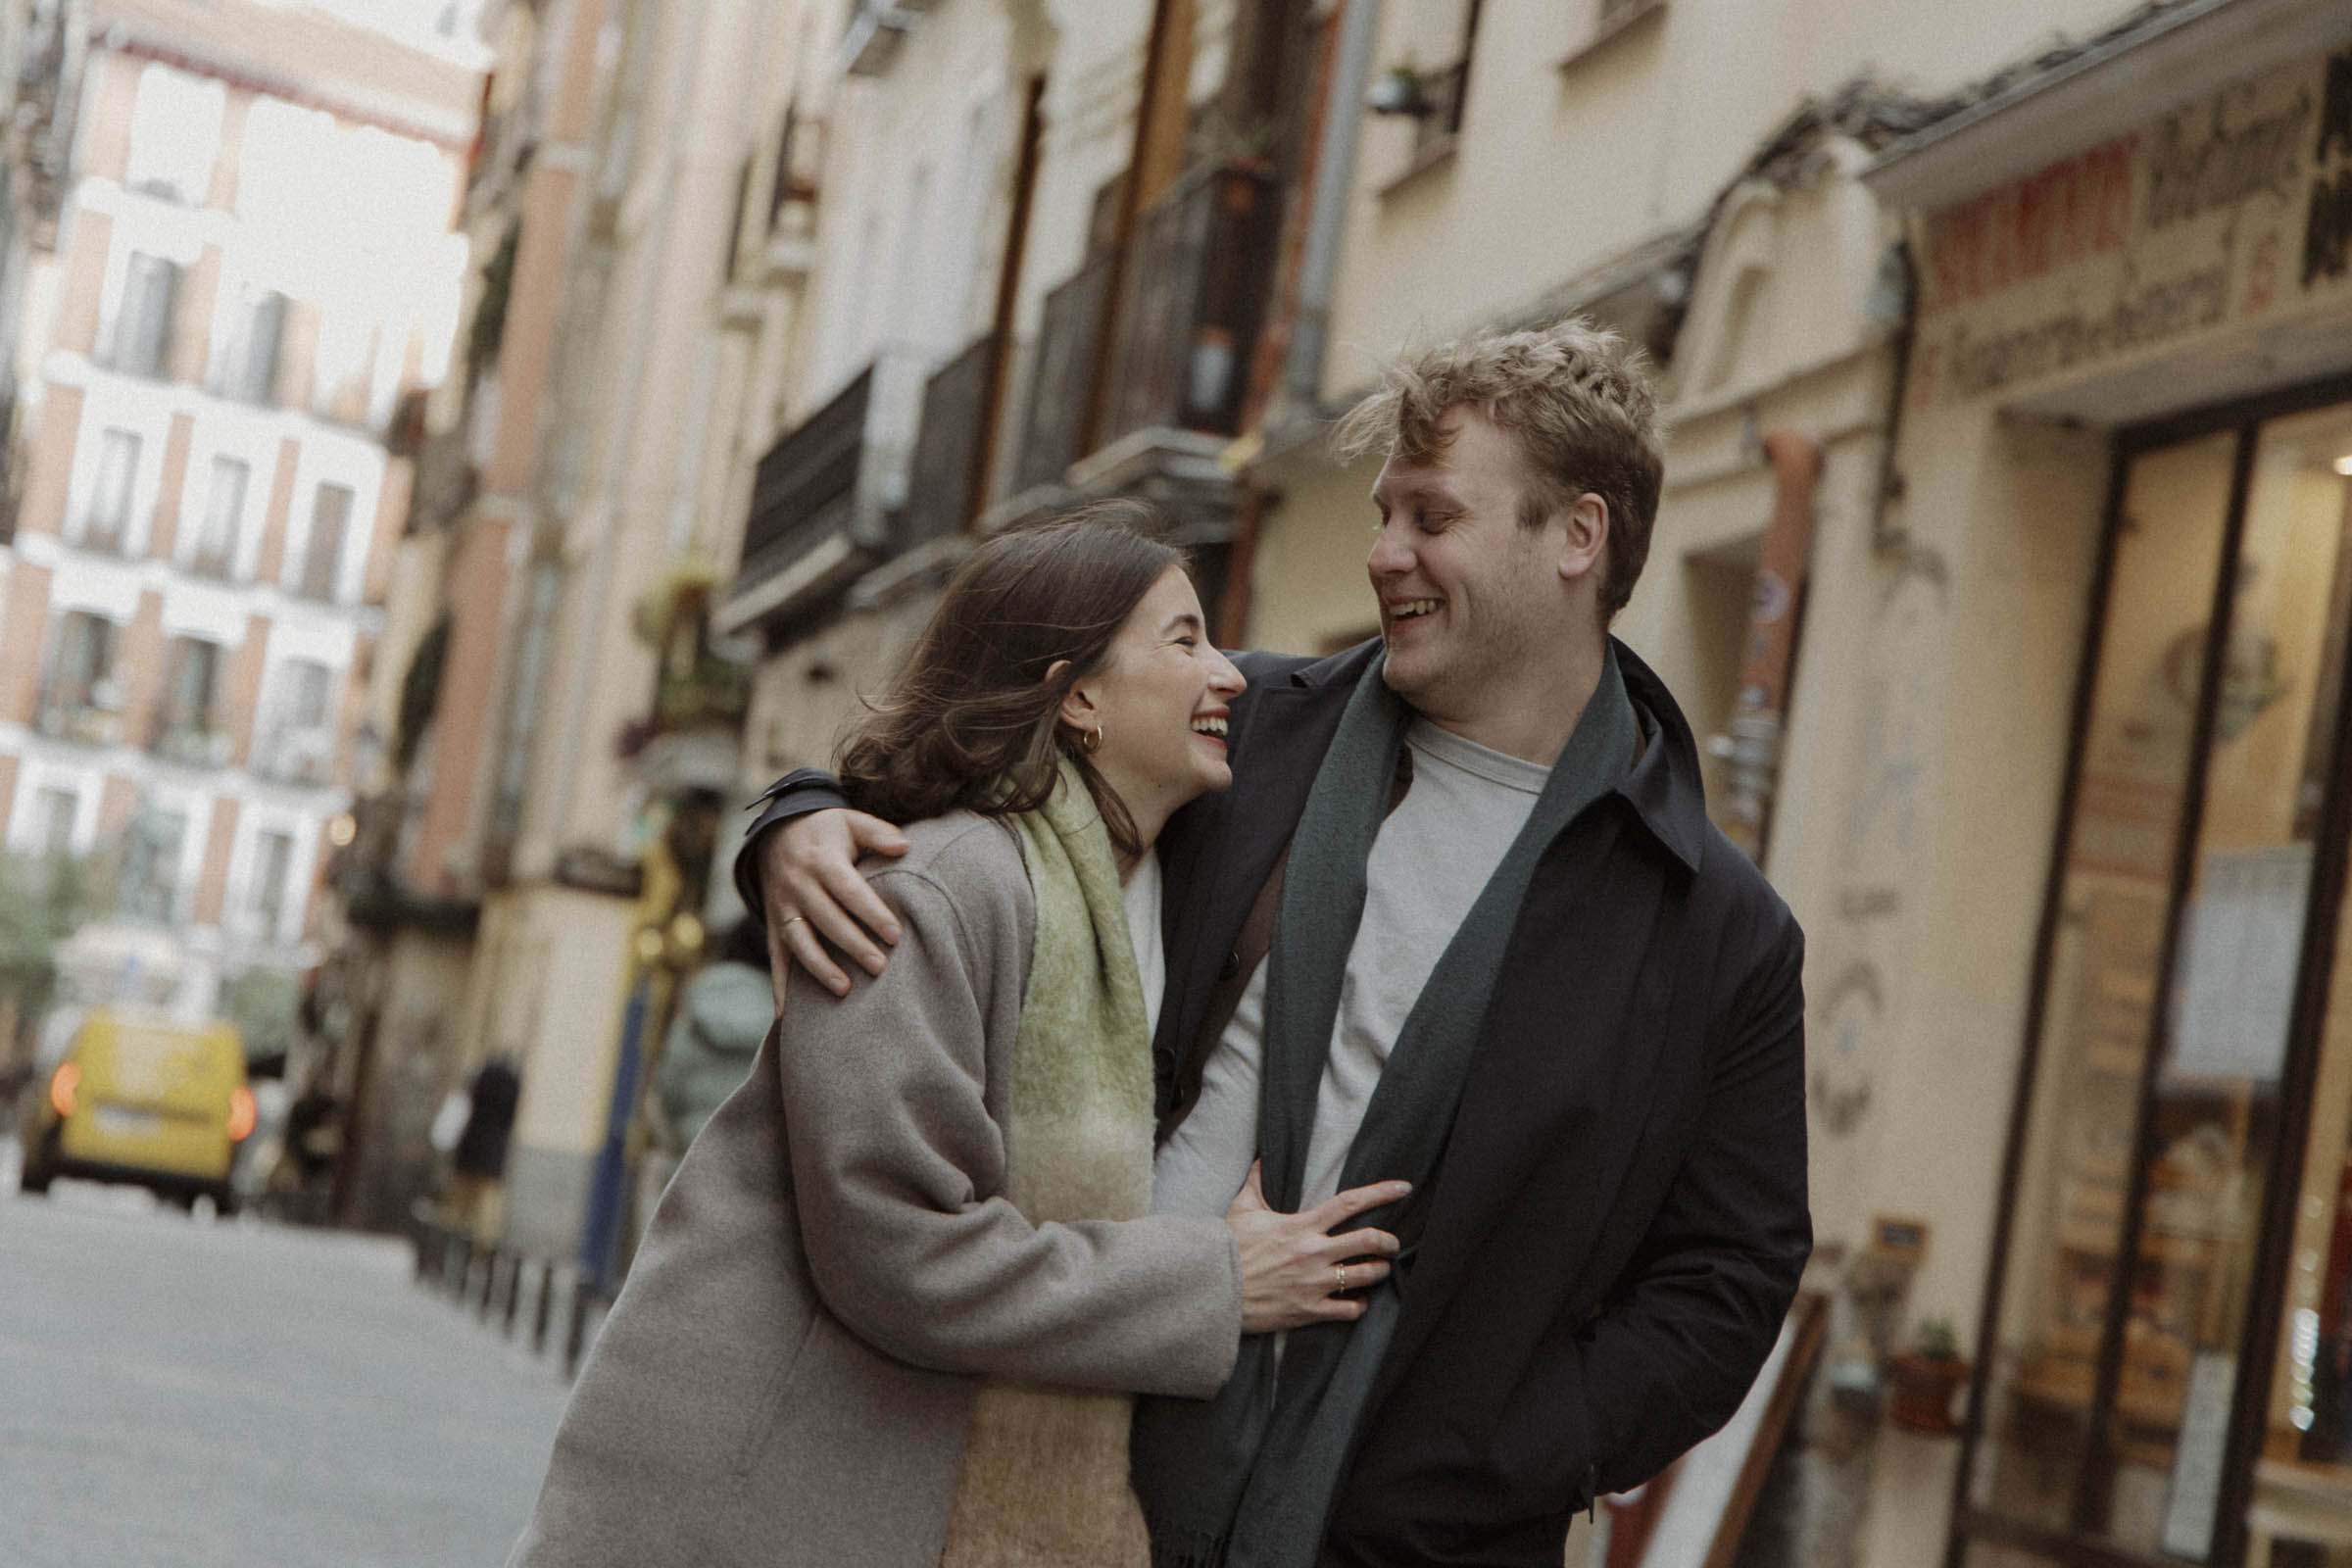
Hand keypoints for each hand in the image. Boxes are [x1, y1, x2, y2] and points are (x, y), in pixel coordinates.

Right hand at [761, 808, 910, 1005]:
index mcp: (822, 860)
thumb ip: (879, 833)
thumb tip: (906, 846)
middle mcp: (798, 885)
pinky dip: (779, 985)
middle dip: (853, 944)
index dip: (871, 913)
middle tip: (880, 967)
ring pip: (799, 941)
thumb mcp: (851, 821)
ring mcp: (782, 906)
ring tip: (845, 989)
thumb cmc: (827, 831)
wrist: (777, 832)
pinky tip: (787, 1014)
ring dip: (819, 967)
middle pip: (827, 919)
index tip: (895, 935)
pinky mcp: (774, 923)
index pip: (848, 891)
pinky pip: (775, 956)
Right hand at [1223, 1161, 1407, 1333]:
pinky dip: (1358, 1304)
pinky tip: (1358, 1300)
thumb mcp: (1242, 1209)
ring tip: (1379, 1269)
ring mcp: (1314, 1283)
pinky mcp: (1309, 1310)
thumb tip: (1263, 1159)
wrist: (1214, 1290)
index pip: (1350, 1203)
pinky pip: (1348, 1310)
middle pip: (1369, 1241)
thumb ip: (1257, 1182)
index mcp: (1302, 1226)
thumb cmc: (1228, 1248)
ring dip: (1379, 1271)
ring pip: (1365, 1275)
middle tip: (1392, 1243)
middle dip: (1388, 1241)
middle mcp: (1314, 1253)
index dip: (1381, 1193)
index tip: (1402, 1188)